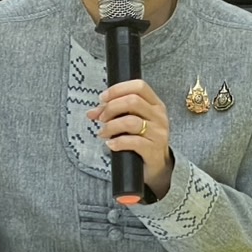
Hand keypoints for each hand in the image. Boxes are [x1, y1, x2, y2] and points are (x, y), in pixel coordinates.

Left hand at [88, 78, 172, 197]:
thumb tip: (91, 112)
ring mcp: (158, 133)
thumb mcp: (131, 122)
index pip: (139, 86)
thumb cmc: (143, 139)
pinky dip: (117, 142)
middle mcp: (159, 116)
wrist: (157, 165)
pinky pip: (133, 142)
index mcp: (155, 104)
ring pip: (131, 121)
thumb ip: (113, 113)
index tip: (103, 98)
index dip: (118, 89)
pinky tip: (111, 144)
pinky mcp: (153, 149)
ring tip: (103, 133)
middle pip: (133, 101)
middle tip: (101, 118)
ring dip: (111, 126)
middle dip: (111, 108)